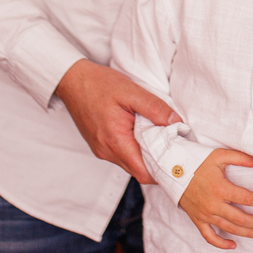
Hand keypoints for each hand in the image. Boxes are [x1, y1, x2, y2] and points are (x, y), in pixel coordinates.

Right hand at [54, 59, 179, 184]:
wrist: (72, 80)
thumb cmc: (98, 84)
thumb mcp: (131, 91)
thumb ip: (155, 108)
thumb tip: (177, 123)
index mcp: (115, 141)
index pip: (144, 172)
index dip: (163, 170)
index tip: (179, 159)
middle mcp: (106, 151)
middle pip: (139, 170)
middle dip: (158, 161)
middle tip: (175, 146)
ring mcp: (101, 150)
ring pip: (131, 162)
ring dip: (146, 154)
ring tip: (160, 136)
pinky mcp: (99, 144)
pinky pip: (122, 154)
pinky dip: (135, 147)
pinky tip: (143, 132)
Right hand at [178, 148, 252, 249]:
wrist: (174, 171)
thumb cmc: (197, 161)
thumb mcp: (219, 155)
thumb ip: (239, 158)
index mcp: (221, 188)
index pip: (246, 198)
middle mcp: (214, 204)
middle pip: (240, 218)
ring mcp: (205, 214)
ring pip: (229, 228)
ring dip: (246, 233)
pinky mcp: (198, 220)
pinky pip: (209, 236)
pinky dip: (221, 244)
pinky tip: (233, 245)